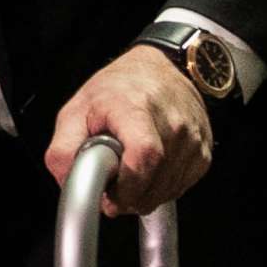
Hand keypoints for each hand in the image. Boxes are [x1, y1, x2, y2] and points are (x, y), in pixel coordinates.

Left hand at [44, 47, 213, 216]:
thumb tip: (67, 180)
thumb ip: (64, 149)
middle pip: (154, 182)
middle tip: (114, 185)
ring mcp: (192, 138)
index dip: (125, 188)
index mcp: (136, 107)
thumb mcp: (76, 110)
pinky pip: (180, 188)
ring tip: (130, 173)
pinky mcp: (203, 153)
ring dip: (144, 196)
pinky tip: (149, 171)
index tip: (109, 195)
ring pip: (167, 191)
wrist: (161, 69)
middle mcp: (171, 122)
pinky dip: (161, 189)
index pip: (144, 156)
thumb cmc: (119, 88)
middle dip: (129, 197)